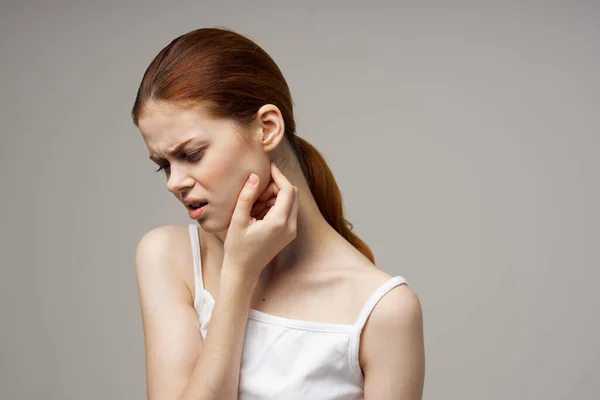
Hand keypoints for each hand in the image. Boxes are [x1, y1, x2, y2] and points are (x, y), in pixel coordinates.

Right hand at [223, 162, 298, 281]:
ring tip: (254, 202)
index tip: (269, 167)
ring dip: (275, 196)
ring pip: (291, 202)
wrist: (243, 271)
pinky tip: (258, 211)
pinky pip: (287, 212)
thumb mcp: (238, 220)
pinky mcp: (288, 234)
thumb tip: (254, 176)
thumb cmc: (237, 248)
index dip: (279, 175)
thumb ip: (247, 196)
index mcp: (279, 222)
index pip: (287, 190)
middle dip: (277, 186)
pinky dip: (275, 205)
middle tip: (258, 188)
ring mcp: (291, 231)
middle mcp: (290, 226)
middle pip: (293, 194)